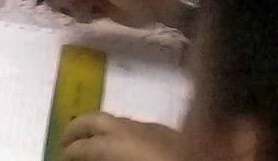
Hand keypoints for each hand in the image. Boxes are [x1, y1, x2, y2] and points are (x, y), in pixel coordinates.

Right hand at [61, 113, 184, 160]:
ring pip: (120, 122)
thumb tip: (80, 159)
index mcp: (122, 142)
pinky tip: (127, 149)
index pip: (86, 144)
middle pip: (98, 120)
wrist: (219, 160)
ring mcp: (159, 129)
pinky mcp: (177, 136)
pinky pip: (141, 130)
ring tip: (91, 143)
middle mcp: (137, 129)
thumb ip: (105, 157)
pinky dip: (124, 135)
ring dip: (101, 130)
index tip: (59, 157)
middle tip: (65, 141)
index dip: (70, 151)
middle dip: (78, 128)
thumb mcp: (125, 159)